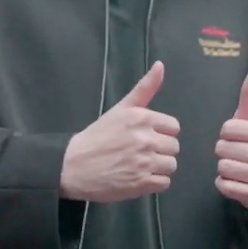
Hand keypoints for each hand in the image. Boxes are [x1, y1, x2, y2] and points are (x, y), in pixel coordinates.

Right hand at [60, 62, 179, 201]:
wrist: (73, 166)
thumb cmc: (97, 136)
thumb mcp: (120, 108)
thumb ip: (145, 88)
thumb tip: (161, 65)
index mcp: (142, 117)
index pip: (173, 127)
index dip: (161, 133)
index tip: (146, 137)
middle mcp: (145, 138)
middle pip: (174, 147)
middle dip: (160, 151)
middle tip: (141, 153)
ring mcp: (144, 162)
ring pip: (171, 166)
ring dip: (159, 168)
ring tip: (140, 166)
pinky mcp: (141, 183)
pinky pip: (164, 183)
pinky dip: (154, 182)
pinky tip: (139, 178)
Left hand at [214, 67, 247, 211]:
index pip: (228, 129)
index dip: (227, 134)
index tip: (237, 138)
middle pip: (222, 148)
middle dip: (224, 151)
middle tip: (236, 154)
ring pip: (222, 167)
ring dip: (224, 168)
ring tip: (236, 167)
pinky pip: (224, 186)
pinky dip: (225, 184)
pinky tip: (235, 181)